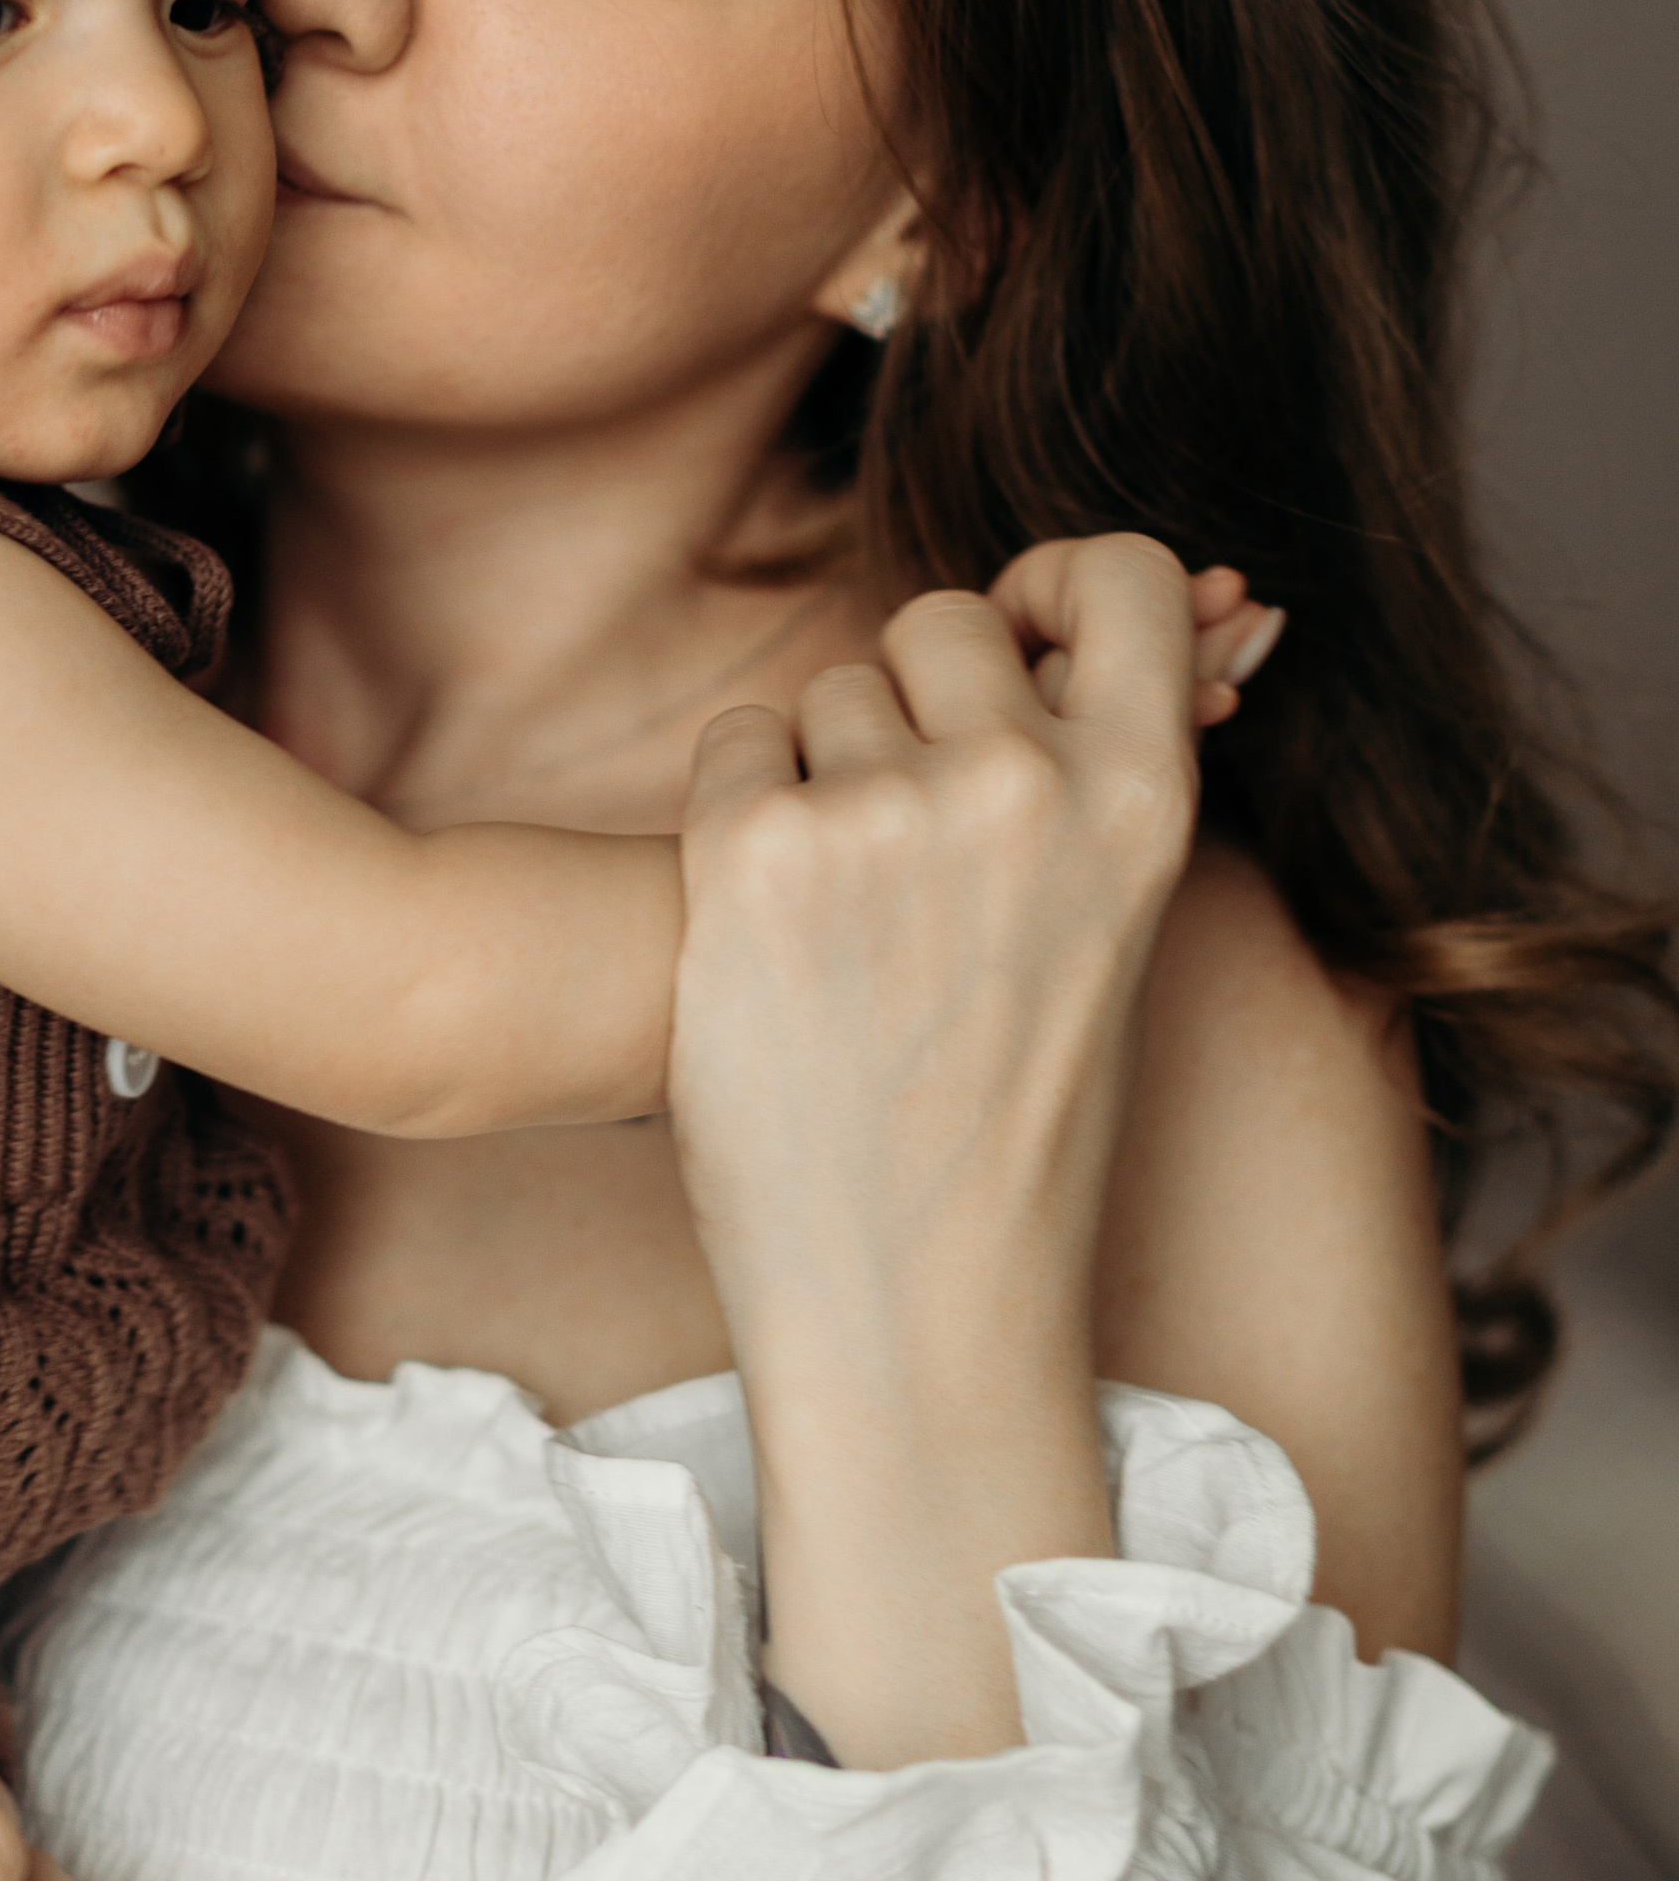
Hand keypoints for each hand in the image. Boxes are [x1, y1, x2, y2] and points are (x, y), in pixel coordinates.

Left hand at [669, 536, 1220, 1763]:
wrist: (914, 1304)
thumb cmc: (1014, 1134)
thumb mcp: (1113, 938)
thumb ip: (1102, 778)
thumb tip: (1138, 616)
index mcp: (1141, 805)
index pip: (1124, 576)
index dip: (1059, 581)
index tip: (1020, 629)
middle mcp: (1021, 785)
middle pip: (940, 621)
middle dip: (913, 697)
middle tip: (908, 830)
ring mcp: (881, 813)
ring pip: (833, 694)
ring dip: (824, 774)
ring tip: (852, 928)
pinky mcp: (752, 853)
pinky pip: (738, 744)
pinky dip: (740, 814)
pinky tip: (771, 927)